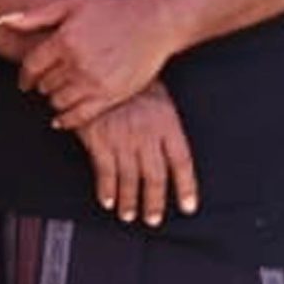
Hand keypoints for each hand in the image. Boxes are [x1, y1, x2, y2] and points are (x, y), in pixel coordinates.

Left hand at [3, 0, 182, 129]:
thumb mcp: (70, 5)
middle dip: (42, 85)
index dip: (25, 77)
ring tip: (59, 94)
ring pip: (58, 102)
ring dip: (54, 100)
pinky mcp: (110, 96)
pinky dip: (66, 120)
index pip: (32, 66)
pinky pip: (79, 117)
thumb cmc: (111, 11)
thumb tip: (1, 20)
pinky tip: (61, 118)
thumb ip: (34, 16)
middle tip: (46, 84)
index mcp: (64, 40)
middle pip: (44, 85)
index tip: (24, 82)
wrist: (153, 23)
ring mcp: (94, 82)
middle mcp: (77, 63)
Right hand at [71, 84, 199, 225]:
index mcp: (167, 123)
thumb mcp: (156, 94)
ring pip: (130, 179)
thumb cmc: (127, 77)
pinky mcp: (100, 140)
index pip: (182, 163)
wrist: (96, 65)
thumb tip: (169, 148)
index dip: (185, 188)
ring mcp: (123, 139)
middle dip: (154, 202)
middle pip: (156, 177)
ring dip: (130, 201)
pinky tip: (107, 200)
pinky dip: (107, 190)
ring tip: (129, 215)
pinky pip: (105, 172)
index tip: (187, 206)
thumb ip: (163, 122)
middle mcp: (148, 135)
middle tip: (153, 218)